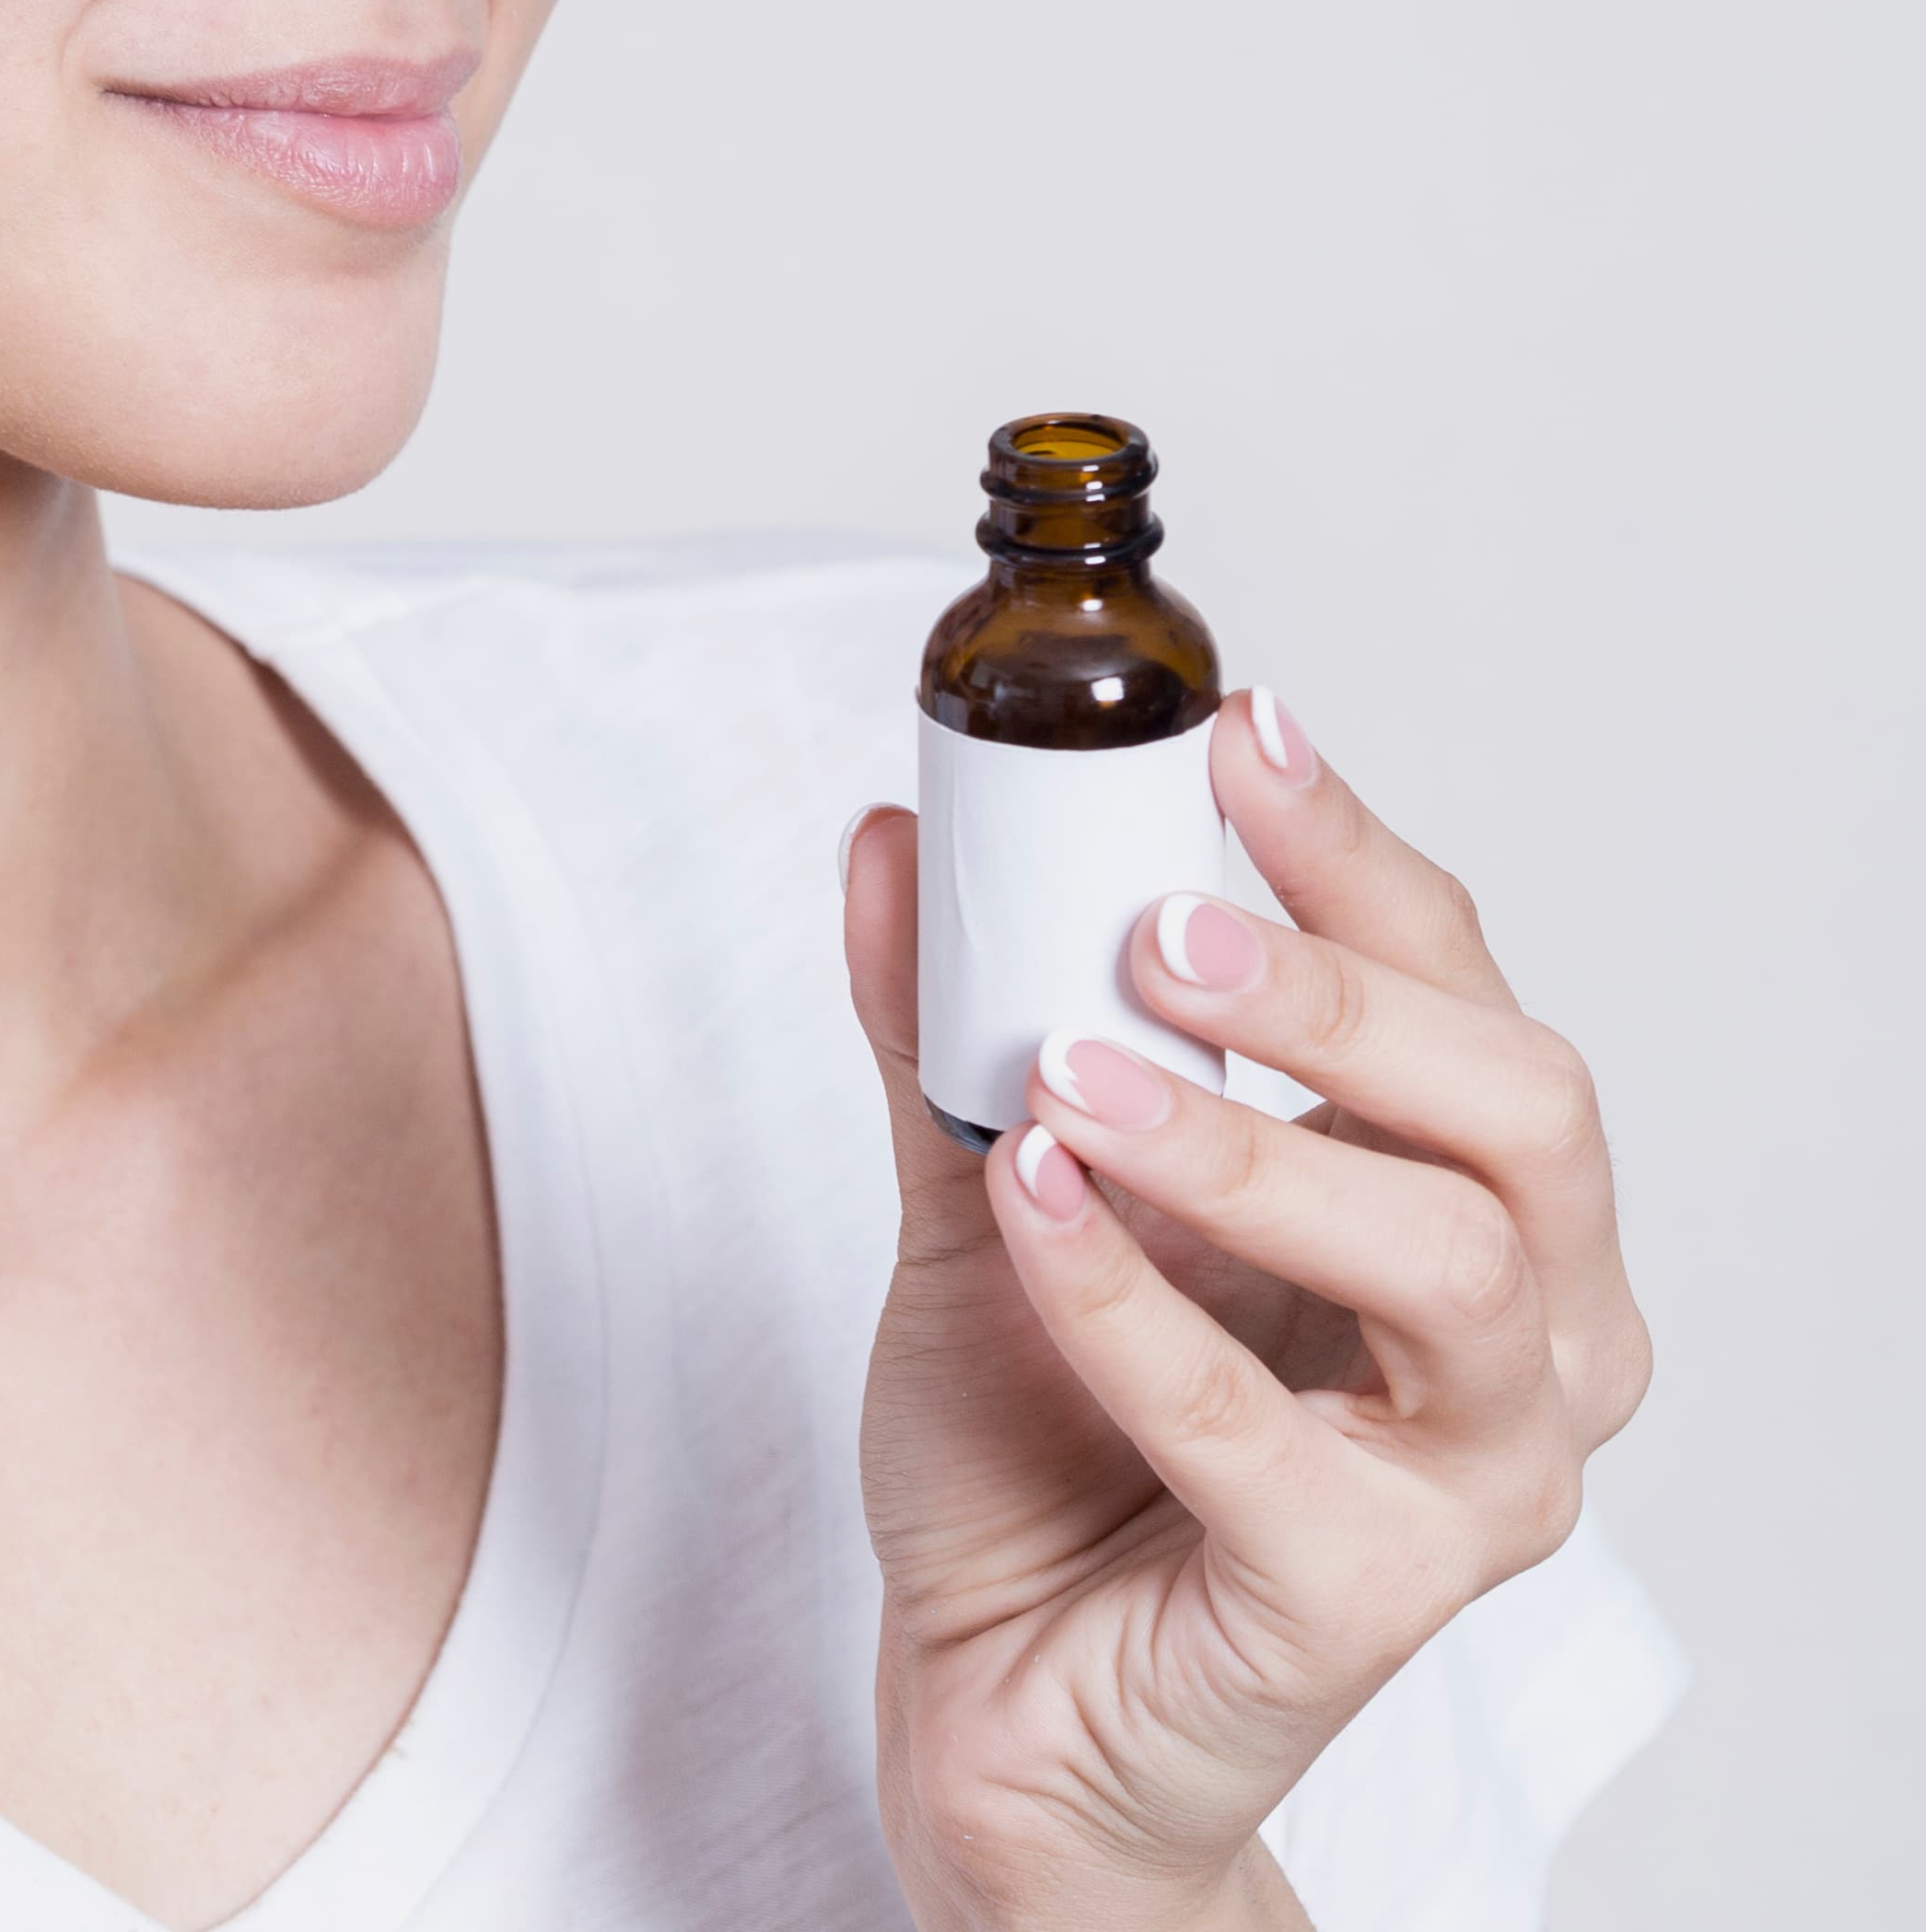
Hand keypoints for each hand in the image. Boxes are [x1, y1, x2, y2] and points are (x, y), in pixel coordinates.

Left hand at [842, 694, 1651, 1931]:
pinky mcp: (1369, 1603)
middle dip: (1344, 990)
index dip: (1354, 847)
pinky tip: (1032, 1203)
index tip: (1234, 729)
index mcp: (1467, 1195)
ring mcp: (1471, 1479)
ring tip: (1070, 1075)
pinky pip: (1266, 1439)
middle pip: (1524, 1109)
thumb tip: (888, 832)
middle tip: (1160, 924)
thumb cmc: (1039, 1435)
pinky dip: (1134, 1306)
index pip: (1461, 982)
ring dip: (1246, 1143)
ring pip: (1445, 1264)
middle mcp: (1527, 1329)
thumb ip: (947, 1021)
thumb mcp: (986, 1184)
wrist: (990, 1688)